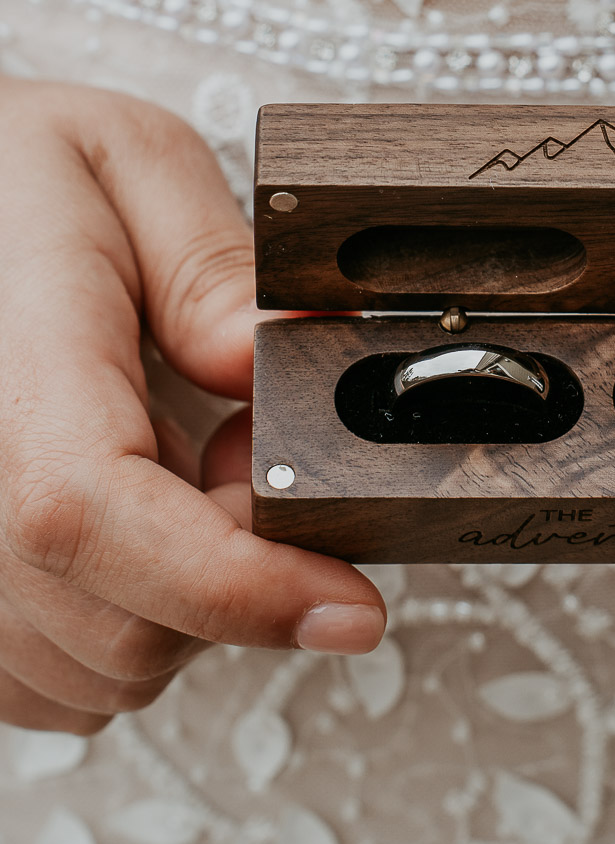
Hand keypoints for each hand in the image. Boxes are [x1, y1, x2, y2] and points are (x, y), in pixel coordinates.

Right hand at [0, 80, 385, 733]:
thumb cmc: (13, 182)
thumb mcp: (123, 160)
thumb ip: (208, 265)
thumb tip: (272, 354)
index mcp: (7, 367)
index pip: (89, 514)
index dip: (234, 585)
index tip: (351, 604)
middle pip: (117, 624)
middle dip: (238, 577)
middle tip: (242, 456)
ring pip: (100, 672)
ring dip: (183, 606)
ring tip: (170, 470)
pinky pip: (56, 683)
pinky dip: (125, 628)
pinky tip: (129, 526)